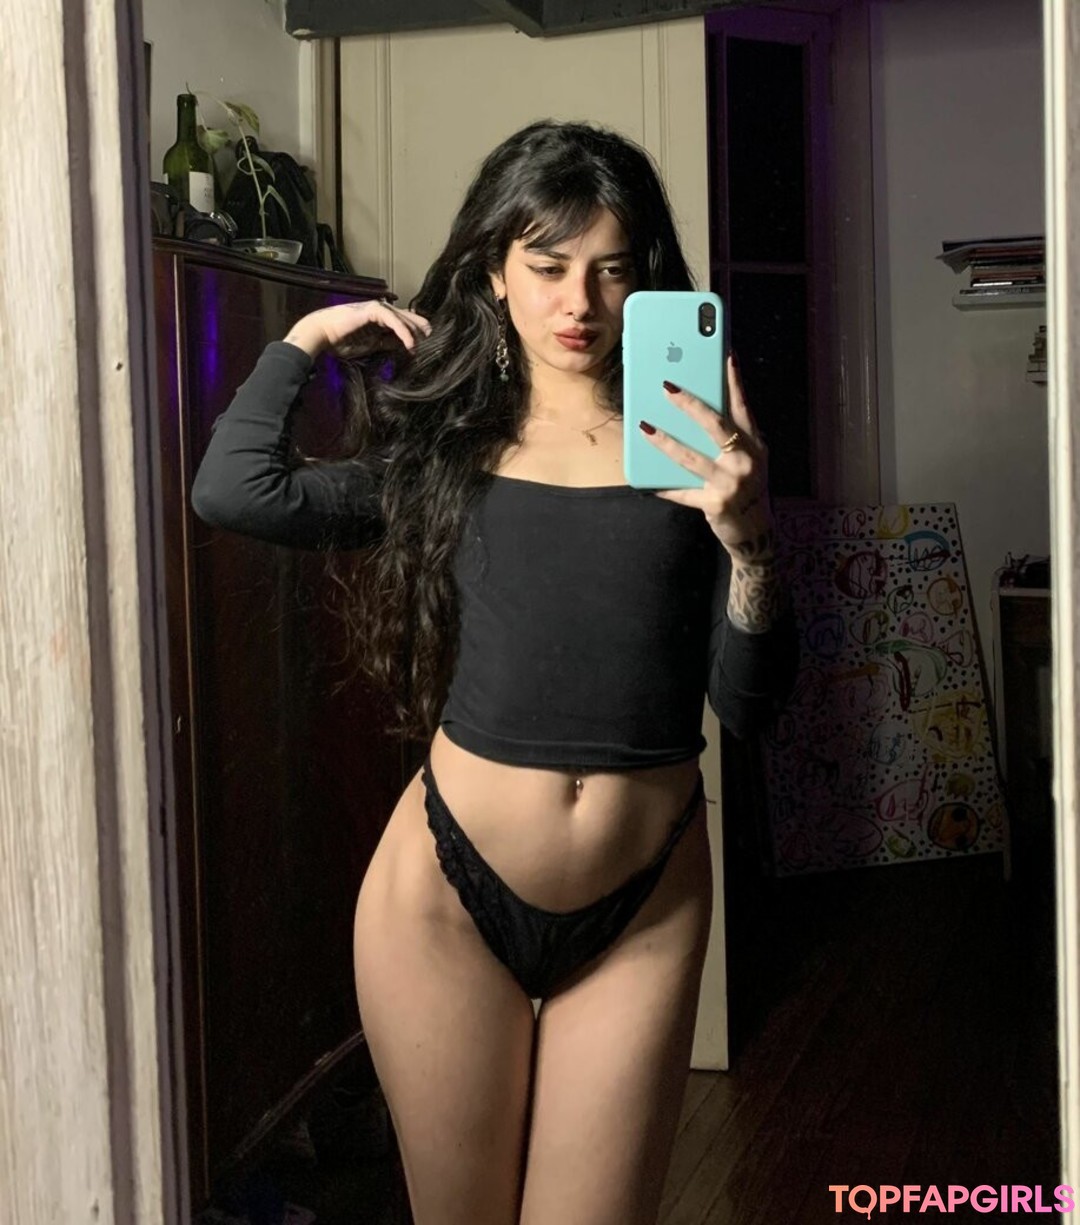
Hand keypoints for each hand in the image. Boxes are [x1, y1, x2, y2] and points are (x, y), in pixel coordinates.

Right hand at [283, 299, 430, 359]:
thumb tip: (404, 346)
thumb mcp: (371, 345)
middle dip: (420, 328)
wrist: (323, 334)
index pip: (403, 323)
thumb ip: (387, 343)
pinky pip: (393, 321)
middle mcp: (380, 311)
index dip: (415, 332)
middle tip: (432, 338)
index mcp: (380, 319)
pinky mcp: (373, 310)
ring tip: (423, 343)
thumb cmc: (341, 341)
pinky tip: (410, 343)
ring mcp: (376, 309)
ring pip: (402, 318)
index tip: (426, 344)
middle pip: (407, 317)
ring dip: (414, 331)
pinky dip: (403, 332)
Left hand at [640, 357, 774, 561]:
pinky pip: (683, 492)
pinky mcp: (716, 504)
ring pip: (691, 457)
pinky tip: (645, 482)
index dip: (734, 380)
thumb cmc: (746, 486)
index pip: (742, 406)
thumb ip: (732, 437)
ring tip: (645, 427)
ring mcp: (731, 483)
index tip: (724, 354)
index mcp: (754, 444)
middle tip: (666, 387)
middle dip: (689, 404)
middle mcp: (746, 460)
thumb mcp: (749, 458)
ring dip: (665, 441)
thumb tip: (699, 410)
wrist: (755, 530)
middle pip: (715, 425)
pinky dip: (664, 487)